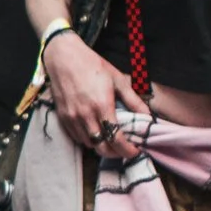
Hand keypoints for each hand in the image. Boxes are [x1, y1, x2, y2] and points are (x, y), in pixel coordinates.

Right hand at [44, 32, 150, 150]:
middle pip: (102, 148)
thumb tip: (148, 116)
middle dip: (116, 153)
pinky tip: (96, 131)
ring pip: (89, 144)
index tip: (135, 151)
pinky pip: (77, 137)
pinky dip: (88, 139)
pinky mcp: (63, 117)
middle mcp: (85, 115)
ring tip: (111, 139)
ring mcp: (72, 118)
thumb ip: (133, 101)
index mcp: (102, 106)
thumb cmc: (92, 65)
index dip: (127, 150)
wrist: (63, 57)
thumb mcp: (118, 80)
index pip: (116, 138)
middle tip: (125, 149)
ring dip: (102, 145)